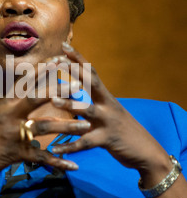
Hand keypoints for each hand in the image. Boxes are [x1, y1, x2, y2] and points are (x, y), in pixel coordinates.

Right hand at [0, 57, 89, 180]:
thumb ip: (14, 104)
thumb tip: (29, 89)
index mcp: (7, 105)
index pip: (26, 82)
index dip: (43, 70)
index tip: (60, 59)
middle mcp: (9, 116)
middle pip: (35, 99)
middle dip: (57, 92)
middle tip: (78, 86)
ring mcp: (13, 135)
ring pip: (43, 127)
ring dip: (66, 127)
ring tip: (85, 126)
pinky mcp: (17, 154)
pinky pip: (42, 157)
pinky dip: (59, 162)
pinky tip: (74, 165)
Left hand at [51, 44, 171, 178]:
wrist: (146, 152)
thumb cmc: (122, 131)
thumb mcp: (110, 113)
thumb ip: (95, 102)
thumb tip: (77, 93)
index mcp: (106, 98)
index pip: (91, 73)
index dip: (79, 59)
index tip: (64, 45)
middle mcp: (108, 106)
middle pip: (91, 84)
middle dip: (74, 72)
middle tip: (57, 62)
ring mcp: (108, 122)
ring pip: (87, 111)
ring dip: (69, 104)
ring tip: (52, 100)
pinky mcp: (107, 140)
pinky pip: (85, 143)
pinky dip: (69, 146)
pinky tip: (54, 148)